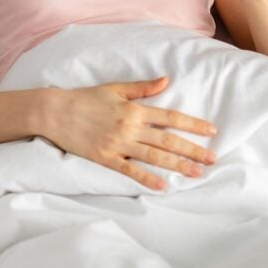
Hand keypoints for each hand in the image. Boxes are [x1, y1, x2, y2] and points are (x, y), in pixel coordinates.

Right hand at [45, 77, 216, 189]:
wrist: (54, 111)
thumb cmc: (84, 98)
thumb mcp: (114, 88)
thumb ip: (142, 88)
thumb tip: (167, 81)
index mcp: (133, 109)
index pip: (170, 117)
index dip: (192, 124)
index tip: (211, 131)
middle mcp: (129, 127)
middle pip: (168, 140)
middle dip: (193, 149)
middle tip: (213, 158)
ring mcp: (118, 144)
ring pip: (154, 156)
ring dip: (178, 165)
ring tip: (197, 173)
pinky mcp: (105, 158)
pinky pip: (129, 170)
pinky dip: (146, 178)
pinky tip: (162, 187)